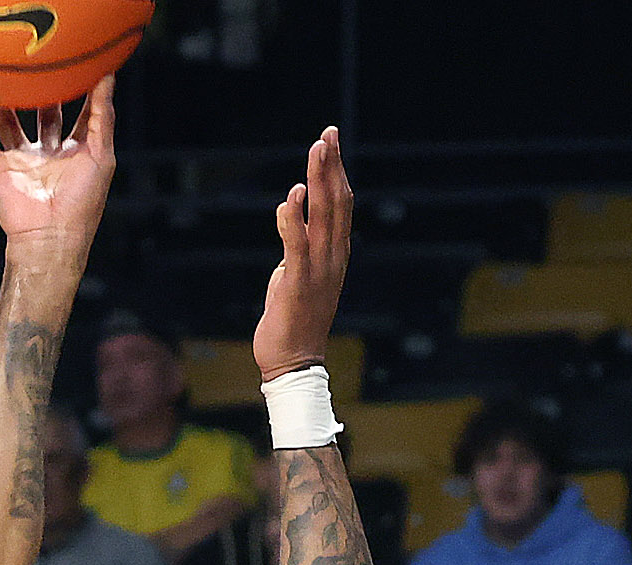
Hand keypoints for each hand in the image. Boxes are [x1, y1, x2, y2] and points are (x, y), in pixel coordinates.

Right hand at [0, 80, 115, 279]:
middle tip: (39, 60)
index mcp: (75, 151)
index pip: (79, 111)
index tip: (81, 59)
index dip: (82, 87)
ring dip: (0, 98)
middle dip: (42, 89)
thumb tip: (108, 76)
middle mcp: (46, 153)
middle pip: (42, 112)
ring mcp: (20, 160)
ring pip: (7, 121)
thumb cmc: (82, 203)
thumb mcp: (101, 154)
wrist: (50, 240)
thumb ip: (102, 115)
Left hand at [253, 127, 353, 380]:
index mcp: (335, 254)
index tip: (330, 143)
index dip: (336, 172)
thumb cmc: (292, 322)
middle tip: (327, 134)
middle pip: (336, 203)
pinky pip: (297, 246)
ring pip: (323, 217)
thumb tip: (290, 216)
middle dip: (331, 166)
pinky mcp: (298, 284)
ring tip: (316, 150)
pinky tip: (292, 197)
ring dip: (319, 181)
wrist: (293, 364)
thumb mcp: (295, 274)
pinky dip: (294, 221)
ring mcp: (317, 271)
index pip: (340, 205)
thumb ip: (295, 245)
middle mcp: (332, 258)